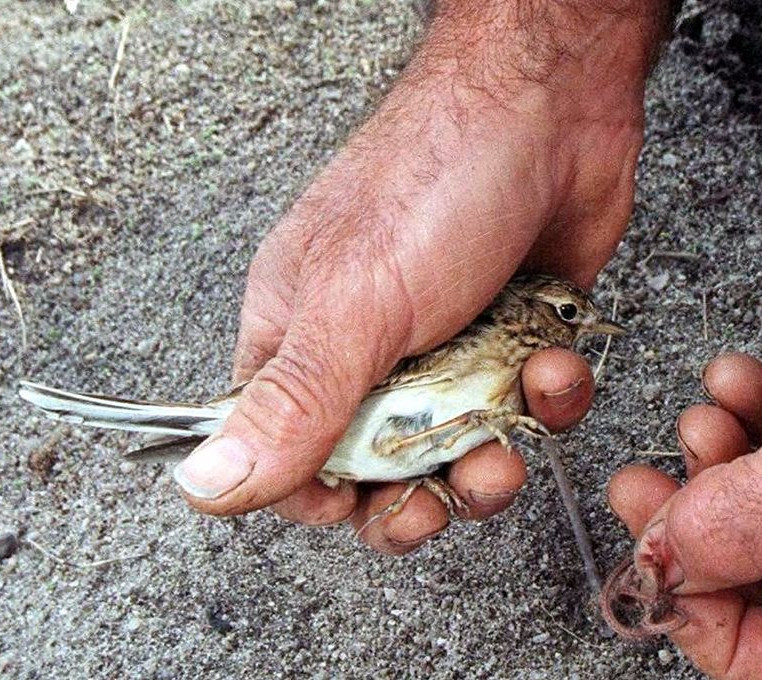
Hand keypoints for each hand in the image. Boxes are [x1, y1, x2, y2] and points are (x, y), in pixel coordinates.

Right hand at [167, 2, 666, 552]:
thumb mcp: (354, 306)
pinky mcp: (515, 333)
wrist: (555, 103)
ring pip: (464, 446)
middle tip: (455, 474)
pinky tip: (550, 355)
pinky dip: (549, 395)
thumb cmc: (439, 174)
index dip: (327, 494)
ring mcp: (447, 342)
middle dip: (428, 487)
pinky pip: (527, 406)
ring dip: (498, 445)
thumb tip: (206, 485)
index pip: (288, 454)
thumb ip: (290, 405)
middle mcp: (370, 345)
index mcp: (301, 335)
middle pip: (383, 468)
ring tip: (511, 406)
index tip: (368, 502)